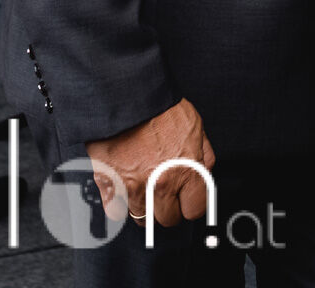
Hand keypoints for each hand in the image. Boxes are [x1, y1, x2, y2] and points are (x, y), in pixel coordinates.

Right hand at [87, 99, 215, 227]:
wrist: (127, 96)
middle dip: (168, 207)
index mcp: (186, 171)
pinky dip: (119, 204)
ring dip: (145, 207)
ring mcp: (133, 188)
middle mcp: (161, 184)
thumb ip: (203, 155)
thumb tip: (205, 174)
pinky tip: (124, 189)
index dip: (191, 203)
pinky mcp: (109, 185)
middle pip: (168, 219)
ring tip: (145, 188)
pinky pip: (115, 211)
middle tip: (165, 191)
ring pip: (142, 218)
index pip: (194, 210)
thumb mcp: (195, 126)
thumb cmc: (160, 108)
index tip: (186, 198)